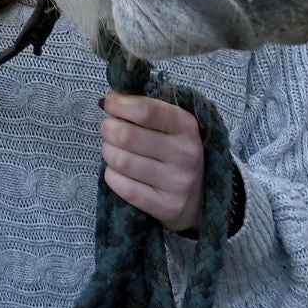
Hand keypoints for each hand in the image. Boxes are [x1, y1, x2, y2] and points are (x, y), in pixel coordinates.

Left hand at [99, 93, 204, 231]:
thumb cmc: (173, 149)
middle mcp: (186, 155)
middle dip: (108, 128)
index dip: (119, 104)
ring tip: (115, 150)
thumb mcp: (170, 123)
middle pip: (126, 135)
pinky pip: (122, 186)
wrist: (199, 194)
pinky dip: (112, 175)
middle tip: (110, 129)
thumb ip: (144, 108)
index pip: (146, 110)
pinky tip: (120, 172)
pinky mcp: (167, 206)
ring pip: (120, 160)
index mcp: (187, 127)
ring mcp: (178, 183)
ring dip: (109, 152)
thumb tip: (110, 100)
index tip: (109, 104)